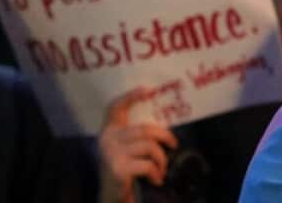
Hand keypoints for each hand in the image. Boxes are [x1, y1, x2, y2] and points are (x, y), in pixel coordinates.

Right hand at [98, 88, 177, 202]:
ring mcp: (111, 154)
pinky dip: (156, 172)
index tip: (147, 89)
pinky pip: (148, 164)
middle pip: (145, 129)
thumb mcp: (126, 148)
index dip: (130, 97)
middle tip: (174, 144)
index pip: (115, 108)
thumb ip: (136, 135)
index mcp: (109, 131)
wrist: (111, 196)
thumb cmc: (123, 168)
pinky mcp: (118, 169)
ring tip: (162, 169)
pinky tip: (157, 179)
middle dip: (165, 136)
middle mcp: (107, 139)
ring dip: (161, 159)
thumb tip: (162, 125)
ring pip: (150, 146)